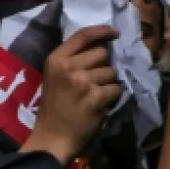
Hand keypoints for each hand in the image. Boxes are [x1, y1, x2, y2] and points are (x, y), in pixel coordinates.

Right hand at [21, 26, 122, 164]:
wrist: (52, 137)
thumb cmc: (55, 107)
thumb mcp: (55, 76)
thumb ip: (73, 60)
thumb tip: (103, 47)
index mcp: (56, 59)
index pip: (83, 35)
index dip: (102, 31)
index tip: (115, 33)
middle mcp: (68, 67)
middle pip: (102, 53)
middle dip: (103, 66)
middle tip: (94, 82)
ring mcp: (82, 81)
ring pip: (111, 72)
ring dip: (108, 83)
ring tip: (94, 96)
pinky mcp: (95, 97)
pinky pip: (116, 89)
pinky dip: (112, 97)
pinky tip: (100, 105)